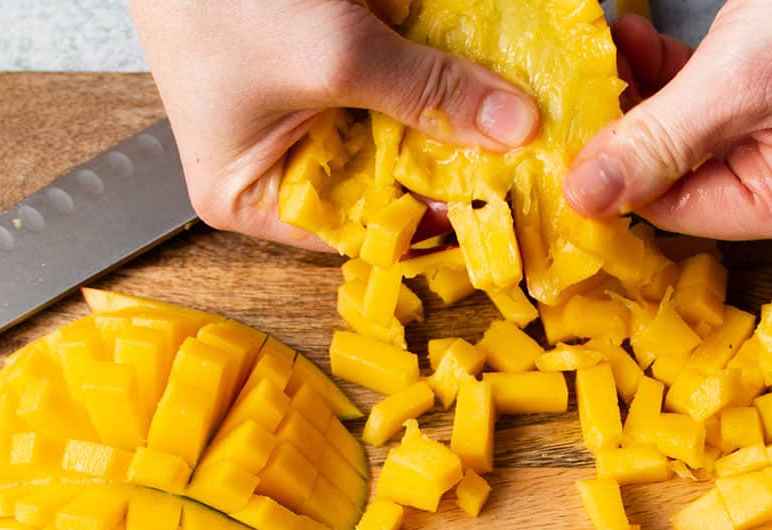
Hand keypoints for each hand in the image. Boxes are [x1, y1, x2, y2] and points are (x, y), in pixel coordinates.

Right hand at [127, 0, 539, 246]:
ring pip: (393, 134)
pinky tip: (473, 78)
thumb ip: (428, 94)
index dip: (431, 221)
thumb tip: (513, 128)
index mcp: (254, 198)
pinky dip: (426, 78)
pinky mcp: (323, 72)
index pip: (361, 231)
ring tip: (505, 117)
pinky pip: (388, 88)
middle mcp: (279, 168)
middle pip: (384, 184)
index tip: (500, 206)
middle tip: (517, 156)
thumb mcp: (335, 56)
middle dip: (445, 165)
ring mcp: (302, 118)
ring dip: (443, 119)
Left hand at [565, 1, 771, 240]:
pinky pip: (710, 104)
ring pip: (688, 136)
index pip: (680, 210)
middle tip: (588, 80)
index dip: (620, 173)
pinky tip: (640, 40)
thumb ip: (657, 142)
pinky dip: (673, 75)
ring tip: (616, 45)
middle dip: (631, 125)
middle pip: (681, 176)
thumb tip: (586, 197)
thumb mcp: (738, 81)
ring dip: (645, 92)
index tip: (572, 132)